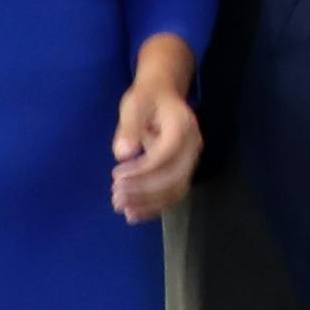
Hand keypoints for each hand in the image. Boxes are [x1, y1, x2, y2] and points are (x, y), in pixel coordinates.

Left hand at [110, 69, 203, 222]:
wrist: (164, 96)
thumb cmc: (147, 98)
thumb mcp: (134, 104)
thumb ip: (129, 128)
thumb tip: (122, 154)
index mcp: (183, 126)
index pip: (166, 155)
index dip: (142, 170)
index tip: (117, 175)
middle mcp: (193, 146)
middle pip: (174, 177)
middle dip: (144, 191)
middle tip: (116, 196)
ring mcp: (191, 161)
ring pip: (175, 190)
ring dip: (148, 203)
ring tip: (121, 207)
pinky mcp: (183, 171)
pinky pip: (173, 194)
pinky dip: (154, 206)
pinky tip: (133, 213)